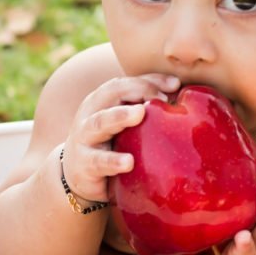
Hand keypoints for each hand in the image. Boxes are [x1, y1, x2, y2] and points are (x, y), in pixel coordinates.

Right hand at [61, 73, 180, 202]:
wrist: (77, 174)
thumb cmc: (109, 142)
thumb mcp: (124, 123)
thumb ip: (145, 108)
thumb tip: (178, 92)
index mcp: (103, 100)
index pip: (126, 82)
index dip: (150, 81)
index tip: (175, 85)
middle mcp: (91, 112)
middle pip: (112, 93)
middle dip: (137, 90)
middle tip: (161, 98)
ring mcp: (84, 137)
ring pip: (100, 121)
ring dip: (119, 116)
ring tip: (140, 113)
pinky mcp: (84, 163)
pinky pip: (99, 161)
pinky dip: (113, 161)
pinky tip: (129, 162)